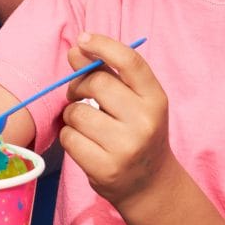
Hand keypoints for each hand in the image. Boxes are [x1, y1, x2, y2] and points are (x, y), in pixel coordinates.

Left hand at [56, 34, 174, 205]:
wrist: (150, 185)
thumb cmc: (136, 133)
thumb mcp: (135, 102)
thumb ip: (108, 74)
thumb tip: (76, 49)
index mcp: (156, 99)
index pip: (130, 62)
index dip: (103, 44)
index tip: (83, 39)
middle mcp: (145, 122)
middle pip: (96, 83)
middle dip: (79, 85)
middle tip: (78, 94)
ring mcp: (126, 148)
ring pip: (76, 113)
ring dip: (72, 115)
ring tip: (86, 125)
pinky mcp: (105, 168)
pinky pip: (69, 138)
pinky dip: (69, 137)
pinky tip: (84, 143)